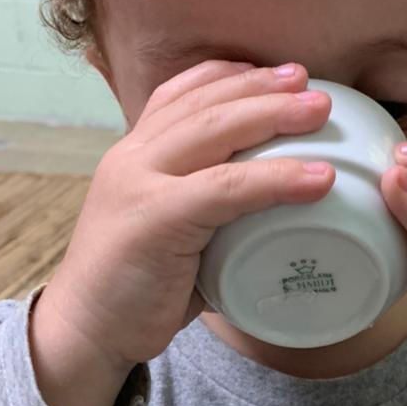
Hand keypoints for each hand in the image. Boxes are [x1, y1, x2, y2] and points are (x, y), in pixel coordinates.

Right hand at [36, 61, 333, 374]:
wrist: (85, 332)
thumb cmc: (134, 289)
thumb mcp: (167, 231)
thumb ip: (204, 211)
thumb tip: (268, 213)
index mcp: (134, 155)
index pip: (179, 94)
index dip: (229, 75)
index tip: (276, 72)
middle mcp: (132, 158)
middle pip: (205, 104)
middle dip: (262, 86)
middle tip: (312, 81)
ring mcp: (140, 184)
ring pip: (215, 131)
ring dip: (273, 115)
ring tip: (321, 110)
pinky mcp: (155, 219)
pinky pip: (226, 188)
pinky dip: (276, 178)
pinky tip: (317, 178)